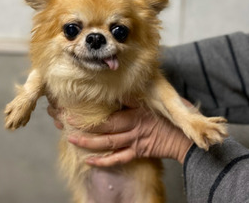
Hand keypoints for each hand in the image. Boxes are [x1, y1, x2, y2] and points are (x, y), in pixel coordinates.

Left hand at [48, 100, 193, 165]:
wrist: (186, 137)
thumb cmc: (172, 115)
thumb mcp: (156, 98)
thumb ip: (136, 94)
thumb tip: (119, 88)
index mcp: (134, 113)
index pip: (107, 114)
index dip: (88, 114)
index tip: (71, 110)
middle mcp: (131, 127)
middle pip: (103, 129)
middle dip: (82, 126)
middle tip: (63, 120)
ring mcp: (134, 141)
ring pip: (107, 144)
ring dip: (88, 143)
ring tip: (70, 139)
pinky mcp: (139, 152)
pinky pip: (119, 158)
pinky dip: (104, 161)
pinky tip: (89, 161)